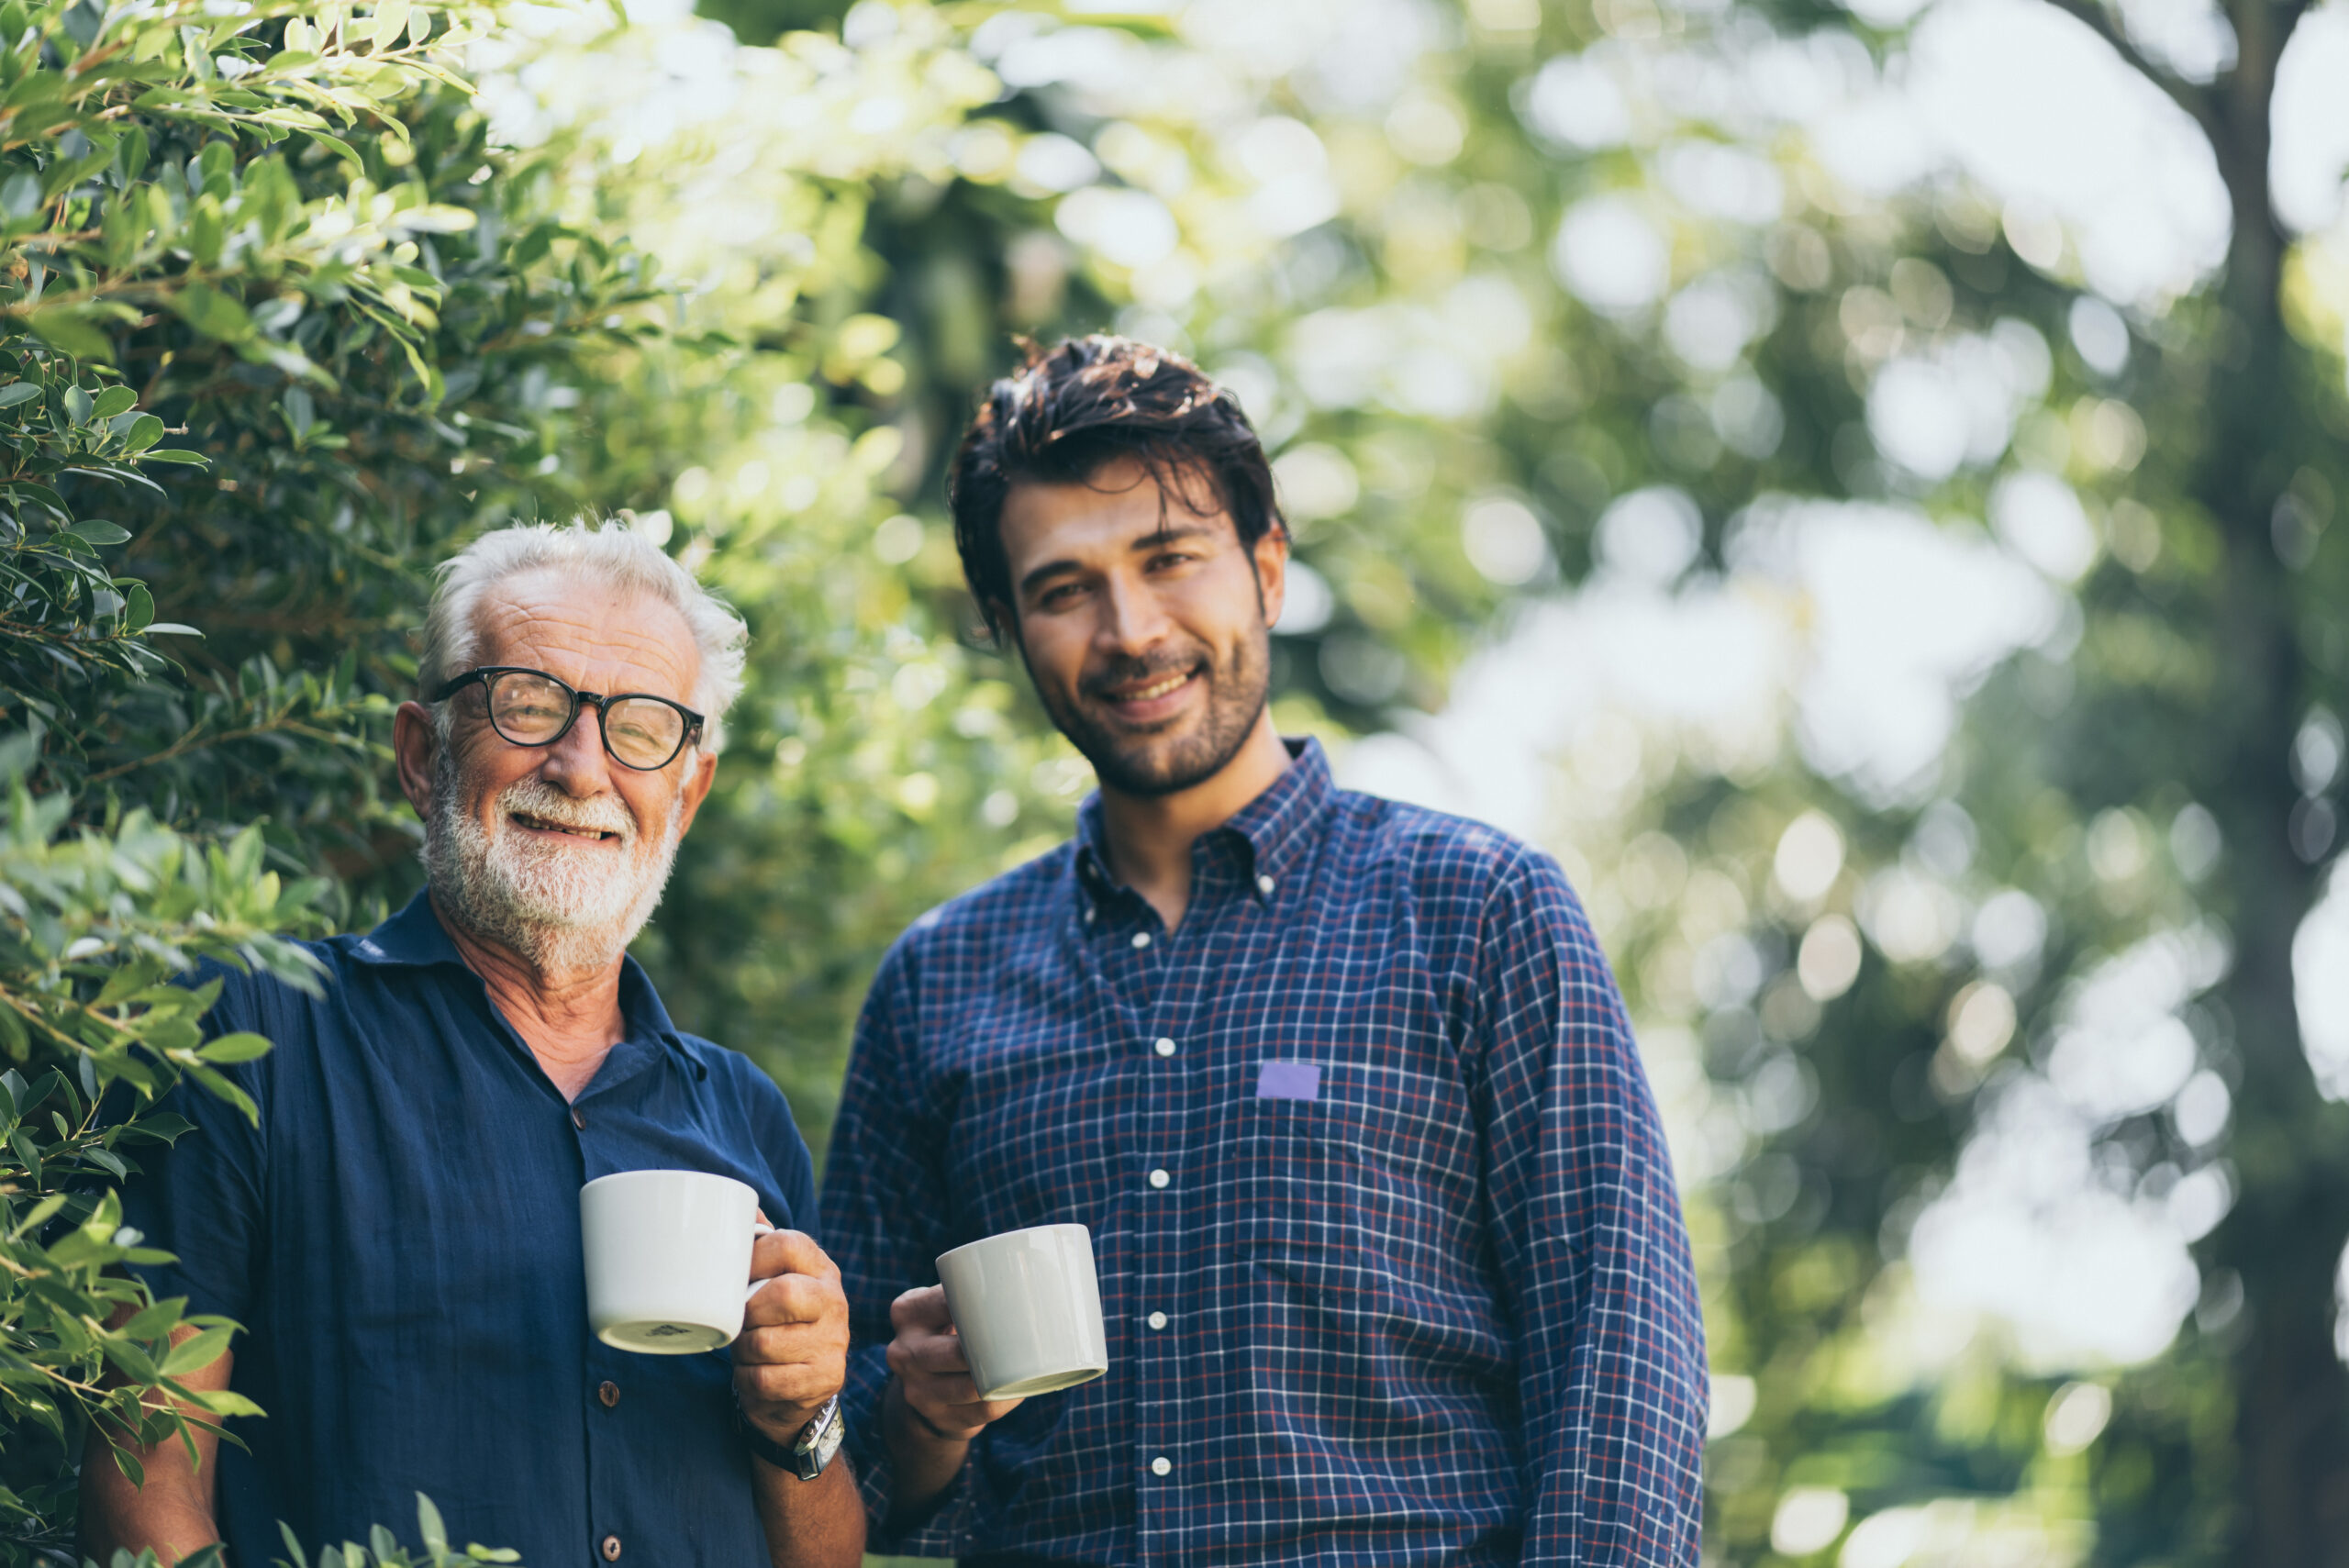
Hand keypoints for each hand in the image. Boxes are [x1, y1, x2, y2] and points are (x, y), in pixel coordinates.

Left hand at [732, 1228, 849, 1445]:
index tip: (734, 1277)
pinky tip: (756, 1374)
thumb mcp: (774, 1281)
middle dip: (748, 1313)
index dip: (753, 1258)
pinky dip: (749, 1380)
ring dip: (744, 1352)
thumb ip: (761, 1246)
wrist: (801, 1386)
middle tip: (740, 1322)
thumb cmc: (776, 1323)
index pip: (788, 1244)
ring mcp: (834, 1342)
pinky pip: (766, 1380)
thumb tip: (739, 1204)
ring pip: (766, 1343)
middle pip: (782, 1294)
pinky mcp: (826, 1378)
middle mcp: (835, 1301)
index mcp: (821, 1268)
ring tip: (748, 1351)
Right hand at [885, 1284, 1023, 1445]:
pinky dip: (1003, 1401)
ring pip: (969, 1387)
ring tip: (1027, 1367)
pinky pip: (979, 1412)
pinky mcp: (935, 1416)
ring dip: (1001, 1379)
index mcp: (907, 1312)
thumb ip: (967, 1292)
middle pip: (955, 1351)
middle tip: (1025, 1337)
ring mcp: (915, 1389)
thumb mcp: (942, 1308)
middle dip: (990, 1349)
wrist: (923, 1386)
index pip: (945, 1301)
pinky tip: (1018, 1390)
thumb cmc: (947, 1332)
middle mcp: (903, 1350)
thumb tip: (1031, 1274)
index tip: (1013, 1299)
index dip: (979, 1303)